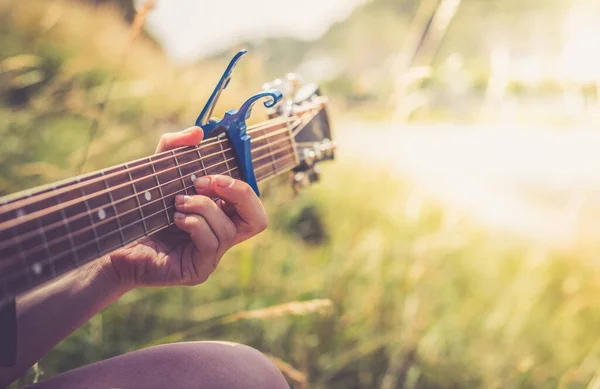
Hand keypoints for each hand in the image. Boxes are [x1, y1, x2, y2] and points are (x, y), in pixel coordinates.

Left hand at [107, 127, 267, 291]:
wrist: (112, 241)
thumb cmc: (139, 209)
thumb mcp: (158, 171)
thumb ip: (174, 147)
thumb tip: (198, 131)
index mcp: (221, 214)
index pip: (251, 204)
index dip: (241, 186)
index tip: (211, 174)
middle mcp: (221, 236)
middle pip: (258, 220)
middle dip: (238, 194)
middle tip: (206, 182)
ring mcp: (211, 256)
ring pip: (228, 229)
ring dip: (203, 206)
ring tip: (176, 201)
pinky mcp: (198, 270)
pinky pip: (211, 243)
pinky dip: (194, 224)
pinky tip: (175, 218)